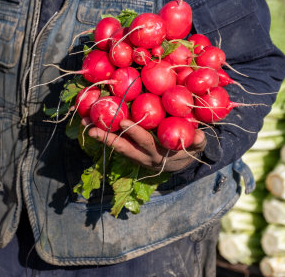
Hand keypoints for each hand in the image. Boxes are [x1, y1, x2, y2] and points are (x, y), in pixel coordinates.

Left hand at [81, 118, 206, 172]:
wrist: (180, 162)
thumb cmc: (188, 146)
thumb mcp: (196, 145)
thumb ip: (197, 140)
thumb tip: (198, 135)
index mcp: (159, 153)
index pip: (145, 142)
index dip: (134, 133)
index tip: (122, 122)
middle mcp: (144, 156)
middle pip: (123, 147)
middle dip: (108, 137)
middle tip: (94, 127)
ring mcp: (135, 156)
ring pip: (116, 147)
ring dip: (100, 137)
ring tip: (85, 126)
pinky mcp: (129, 153)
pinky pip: (115, 144)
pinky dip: (103, 136)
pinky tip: (90, 124)